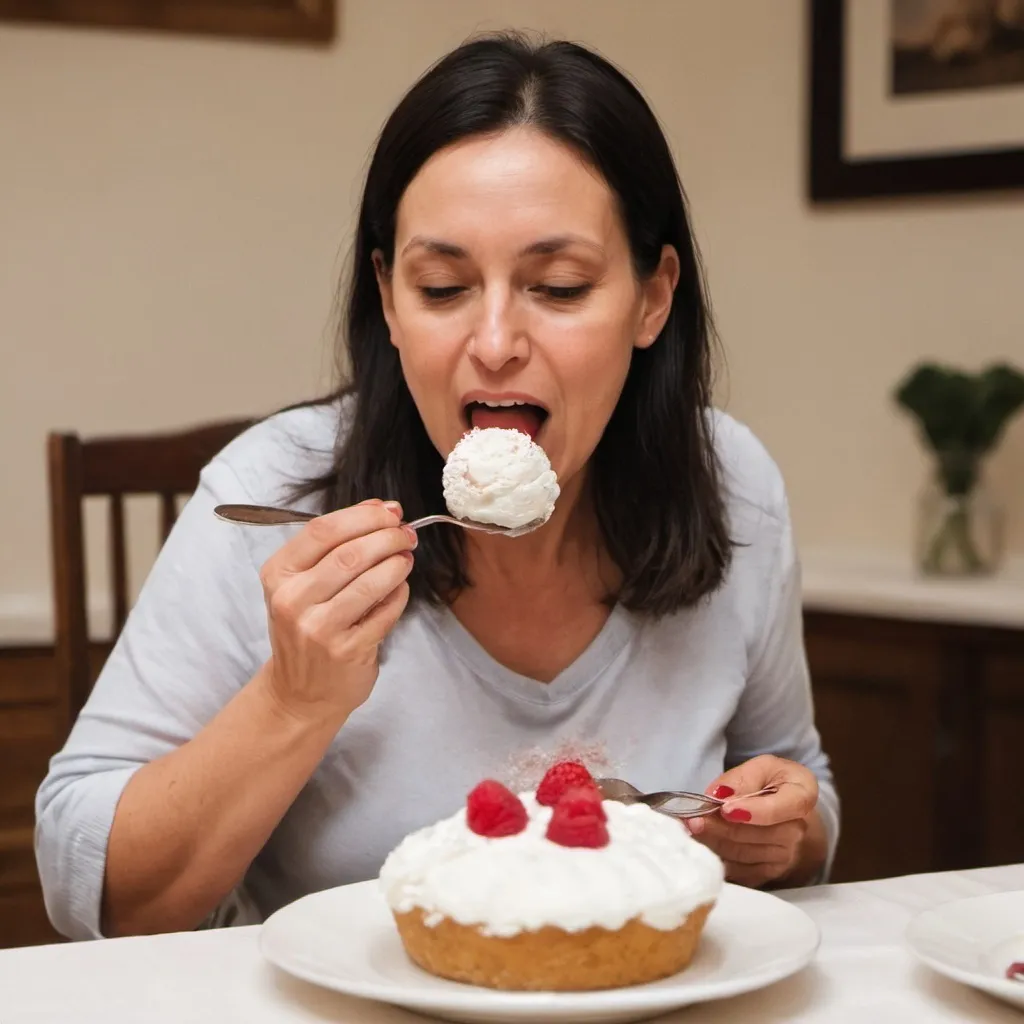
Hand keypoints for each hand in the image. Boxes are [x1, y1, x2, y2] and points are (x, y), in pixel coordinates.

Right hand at [257, 499, 414, 725]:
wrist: (300, 693)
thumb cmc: (306, 628)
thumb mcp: (303, 583)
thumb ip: (336, 544)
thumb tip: (380, 508)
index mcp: (278, 574)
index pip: (322, 530)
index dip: (363, 515)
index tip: (390, 511)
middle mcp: (293, 600)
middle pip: (350, 553)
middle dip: (388, 536)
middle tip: (406, 534)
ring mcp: (319, 628)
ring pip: (371, 581)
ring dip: (397, 563)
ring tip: (406, 557)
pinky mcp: (347, 650)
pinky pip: (385, 611)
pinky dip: (399, 594)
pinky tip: (399, 588)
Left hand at [686, 755, 819, 887]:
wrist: (784, 810)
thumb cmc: (773, 782)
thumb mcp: (761, 767)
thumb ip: (741, 778)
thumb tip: (719, 795)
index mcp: (803, 795)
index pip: (780, 809)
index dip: (753, 811)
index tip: (725, 809)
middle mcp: (798, 830)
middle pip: (757, 835)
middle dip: (722, 828)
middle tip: (693, 819)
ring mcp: (786, 855)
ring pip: (744, 854)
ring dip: (714, 843)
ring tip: (691, 830)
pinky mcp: (769, 872)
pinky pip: (740, 871)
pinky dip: (718, 858)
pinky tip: (701, 845)